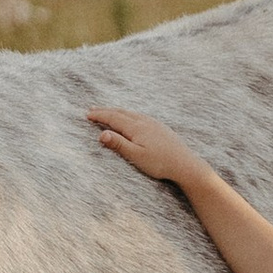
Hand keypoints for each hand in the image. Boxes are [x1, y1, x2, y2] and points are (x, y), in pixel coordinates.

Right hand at [87, 106, 208, 195]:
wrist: (185, 164)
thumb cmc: (160, 163)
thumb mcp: (136, 156)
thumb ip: (119, 144)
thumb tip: (101, 133)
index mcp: (136, 127)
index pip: (114, 118)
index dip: (100, 116)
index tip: (87, 114)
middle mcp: (144, 121)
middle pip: (121, 112)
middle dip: (106, 111)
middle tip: (92, 109)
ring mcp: (153, 123)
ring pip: (131, 113)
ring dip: (117, 111)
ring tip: (108, 112)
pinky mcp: (160, 127)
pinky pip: (139, 116)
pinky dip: (128, 114)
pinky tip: (130, 119)